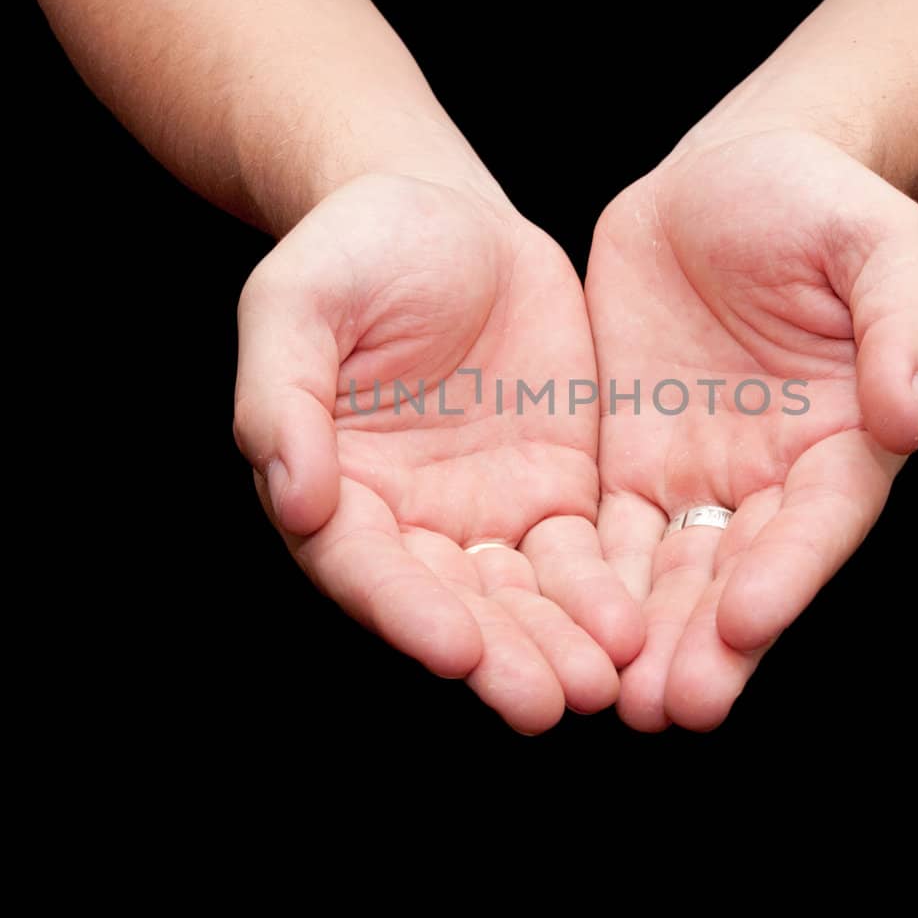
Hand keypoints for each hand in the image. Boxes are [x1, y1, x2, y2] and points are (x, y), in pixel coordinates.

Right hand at [234, 173, 642, 732]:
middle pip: (450, 605)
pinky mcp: (552, 494)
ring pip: (520, 599)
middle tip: (545, 703)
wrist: (446, 215)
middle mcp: (406, 524)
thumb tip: (294, 497)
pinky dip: (604, 596)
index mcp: (332, 490)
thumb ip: (282, 396)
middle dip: (498, 657)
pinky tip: (635, 628)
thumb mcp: (297, 302)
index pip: (364, 568)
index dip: (405, 612)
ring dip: (558, 645)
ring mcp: (483, 515)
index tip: (452, 650)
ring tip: (602, 684)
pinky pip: (580, 557)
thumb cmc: (352, 251)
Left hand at [585, 129, 917, 729]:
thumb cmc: (821, 201)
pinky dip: (588, 583)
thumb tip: (909, 414)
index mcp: (845, 436)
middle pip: (742, 572)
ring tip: (618, 700)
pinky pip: (604, 532)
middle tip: (673, 707)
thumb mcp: (879, 241)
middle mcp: (773, 475)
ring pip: (671, 572)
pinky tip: (558, 628)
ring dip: (646, 637)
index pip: (819, 521)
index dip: (788, 574)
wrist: (732, 172)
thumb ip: (901, 322)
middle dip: (709, 641)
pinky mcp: (631, 458)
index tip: (746, 623)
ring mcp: (699, 472)